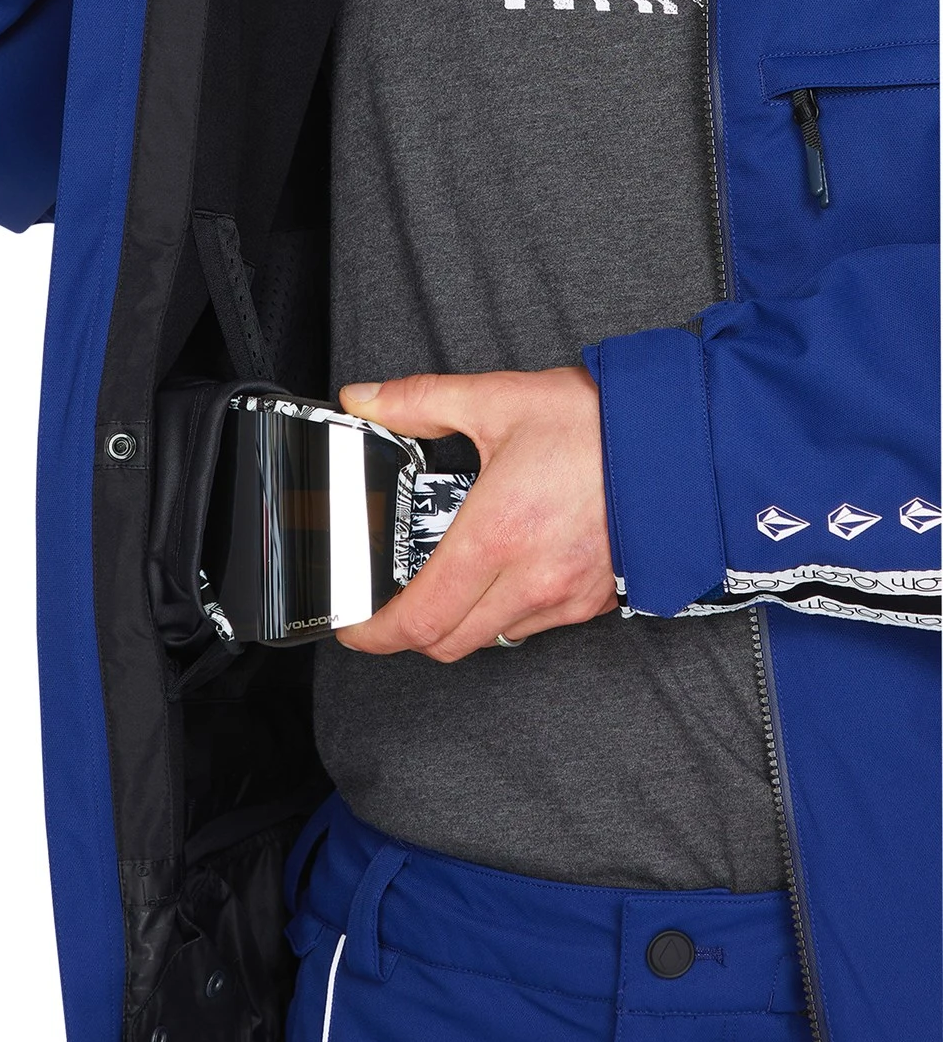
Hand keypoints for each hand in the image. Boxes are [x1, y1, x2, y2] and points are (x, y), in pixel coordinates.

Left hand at [335, 368, 618, 661]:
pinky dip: (503, 613)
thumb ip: (419, 401)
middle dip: (408, 633)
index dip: (376, 634)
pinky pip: (532, 627)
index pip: (421, 616)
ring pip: (490, 639)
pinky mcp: (592, 601)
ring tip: (445, 579)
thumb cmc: (602, 423)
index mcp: (498, 534)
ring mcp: (566, 596)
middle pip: (448, 642)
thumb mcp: (498, 399)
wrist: (688, 440)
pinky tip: (499, 572)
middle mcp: (532, 578)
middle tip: (389, 607)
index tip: (354, 628)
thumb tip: (366, 400)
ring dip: (457, 622)